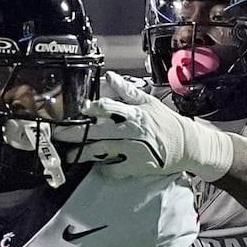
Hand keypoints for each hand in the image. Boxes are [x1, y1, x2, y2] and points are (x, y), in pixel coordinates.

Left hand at [54, 72, 233, 180]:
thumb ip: (126, 91)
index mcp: (134, 113)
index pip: (108, 107)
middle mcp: (132, 130)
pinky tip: (96, 166)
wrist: (186, 145)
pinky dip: (103, 169)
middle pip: (98, 131)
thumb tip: (109, 77)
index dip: (91, 108)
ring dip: (84, 154)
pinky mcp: (136, 166)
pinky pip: (114, 169)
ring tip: (71, 155)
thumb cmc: (165, 122)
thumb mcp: (148, 102)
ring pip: (102, 152)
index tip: (78, 109)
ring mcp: (134, 150)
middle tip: (59, 135)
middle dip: (76, 134)